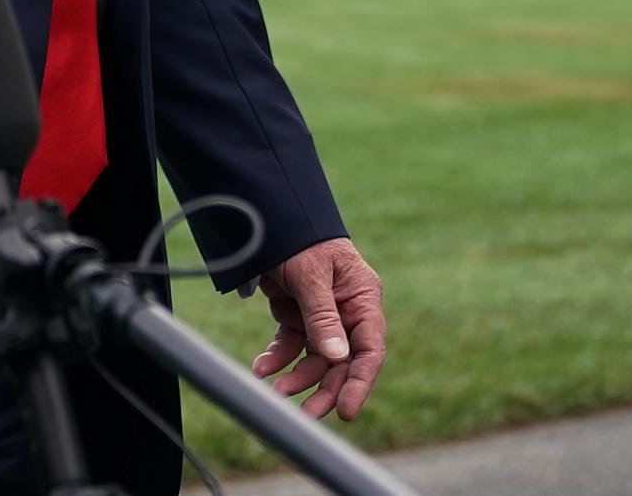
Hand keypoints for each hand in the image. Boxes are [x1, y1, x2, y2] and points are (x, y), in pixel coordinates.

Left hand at [251, 237, 387, 421]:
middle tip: (309, 414)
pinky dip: (278, 357)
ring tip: (276, 392)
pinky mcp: (297, 315)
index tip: (346, 410)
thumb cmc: (300, 240)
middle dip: (325, 388)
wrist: (269, 217)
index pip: (369, 350)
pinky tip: (262, 369)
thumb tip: (336, 358)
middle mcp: (347, 312)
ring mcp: (321, 316)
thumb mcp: (311, 276)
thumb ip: (322, 316)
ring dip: (297, 376)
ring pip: (315, 358)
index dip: (359, 382)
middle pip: (342, 362)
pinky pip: (290, 343)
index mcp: (363, 300)